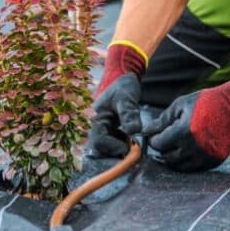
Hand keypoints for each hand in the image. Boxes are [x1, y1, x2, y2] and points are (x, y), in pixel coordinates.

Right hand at [87, 43, 147, 157]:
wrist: (123, 79)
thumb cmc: (123, 86)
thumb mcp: (126, 98)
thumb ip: (129, 114)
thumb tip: (134, 131)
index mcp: (96, 118)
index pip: (98, 142)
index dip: (112, 147)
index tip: (128, 146)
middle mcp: (96, 126)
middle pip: (99, 149)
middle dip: (114, 151)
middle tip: (130, 146)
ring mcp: (101, 129)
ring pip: (104, 149)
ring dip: (117, 149)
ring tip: (130, 141)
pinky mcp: (108, 131)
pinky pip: (110, 145)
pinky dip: (120, 145)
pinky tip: (128, 138)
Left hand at [143, 74, 229, 171]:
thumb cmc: (204, 102)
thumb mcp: (180, 106)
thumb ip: (162, 120)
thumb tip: (146, 131)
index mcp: (183, 132)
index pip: (158, 145)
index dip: (153, 140)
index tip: (154, 135)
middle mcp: (194, 147)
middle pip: (168, 157)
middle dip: (162, 150)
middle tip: (163, 141)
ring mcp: (205, 156)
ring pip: (180, 166)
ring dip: (173, 158)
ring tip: (173, 147)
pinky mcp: (215, 160)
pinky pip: (195, 168)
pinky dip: (187, 162)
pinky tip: (186, 152)